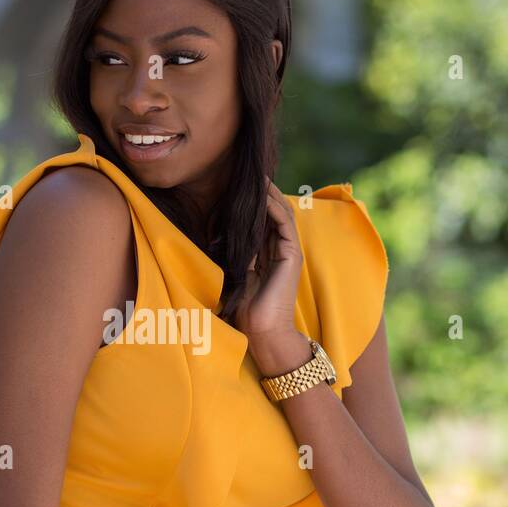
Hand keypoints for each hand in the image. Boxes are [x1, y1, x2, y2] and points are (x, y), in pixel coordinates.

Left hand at [234, 178, 304, 360]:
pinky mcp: (292, 255)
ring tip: (257, 178)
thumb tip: (215, 240)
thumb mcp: (235, 277)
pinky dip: (274, 208)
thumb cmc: (246, 312)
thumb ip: (234, 257)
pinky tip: (261, 195)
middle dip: (263, 194)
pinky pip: (284, 224)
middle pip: (274, 213)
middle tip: (248, 174)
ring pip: (281, 214)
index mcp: (268, 256)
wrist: (263, 332)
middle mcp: (281, 251)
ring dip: (270, 195)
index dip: (253, 203)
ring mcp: (289, 252)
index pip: (263, 221)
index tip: (237, 186)